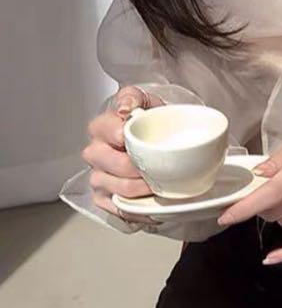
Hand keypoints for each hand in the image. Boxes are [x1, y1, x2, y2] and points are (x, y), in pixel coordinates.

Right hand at [81, 85, 164, 222]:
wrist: (158, 140)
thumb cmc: (150, 121)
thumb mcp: (145, 101)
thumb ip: (133, 98)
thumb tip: (126, 109)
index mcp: (102, 127)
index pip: (106, 130)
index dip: (122, 136)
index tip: (139, 139)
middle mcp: (95, 152)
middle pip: (112, 163)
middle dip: (138, 167)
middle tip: (160, 167)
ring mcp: (98, 176)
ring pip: (116, 187)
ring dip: (141, 189)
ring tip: (161, 185)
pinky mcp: (104, 197)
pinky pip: (116, 208)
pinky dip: (137, 209)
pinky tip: (152, 204)